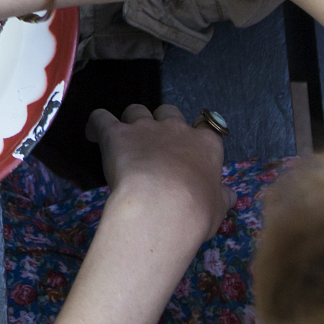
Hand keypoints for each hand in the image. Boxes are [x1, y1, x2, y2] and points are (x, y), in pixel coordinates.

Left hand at [87, 102, 232, 248]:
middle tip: (155, 144)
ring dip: (131, 121)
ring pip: (137, 110)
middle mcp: (176, 130)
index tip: (188, 148)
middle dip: (161, 123)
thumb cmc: (196, 212)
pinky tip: (93, 133)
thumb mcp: (218, 209)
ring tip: (125, 138)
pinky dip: (96, 123)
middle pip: (169, 112)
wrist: (162, 206)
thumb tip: (230, 194)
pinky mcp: (116, 133)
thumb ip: (221, 197)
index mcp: (205, 147)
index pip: (206, 128)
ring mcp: (145, 128)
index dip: (196, 135)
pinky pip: (101, 117)